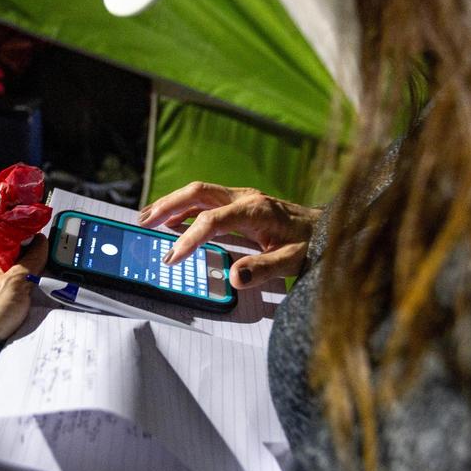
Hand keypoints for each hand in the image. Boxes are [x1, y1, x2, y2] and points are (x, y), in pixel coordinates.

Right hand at [138, 182, 321, 288]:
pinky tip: (171, 221)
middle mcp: (244, 198)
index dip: (189, 238)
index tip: (172, 257)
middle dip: (167, 206)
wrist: (326, 228)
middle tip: (144, 223)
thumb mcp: (292, 261)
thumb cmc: (311, 244)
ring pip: (198, 192)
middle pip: (197, 193)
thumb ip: (263, 269)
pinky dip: (184, 208)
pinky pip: (205, 199)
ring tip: (147, 219)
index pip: (211, 220)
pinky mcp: (239, 203)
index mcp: (255, 210)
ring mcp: (241, 197)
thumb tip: (233, 278)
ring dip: (171, 203)